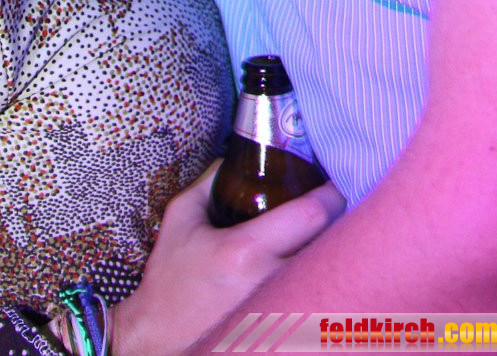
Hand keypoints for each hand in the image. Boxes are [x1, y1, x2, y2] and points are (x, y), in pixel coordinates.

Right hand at [114, 161, 345, 355]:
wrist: (160, 337)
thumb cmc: (169, 279)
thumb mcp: (180, 219)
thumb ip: (207, 183)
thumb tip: (232, 160)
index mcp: (246, 250)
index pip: (310, 216)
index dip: (329, 195)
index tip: (333, 183)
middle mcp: (269, 281)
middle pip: (328, 245)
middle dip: (335, 222)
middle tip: (333, 206)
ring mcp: (279, 310)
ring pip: (324, 273)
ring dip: (325, 252)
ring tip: (321, 236)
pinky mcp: (281, 328)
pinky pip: (311, 296)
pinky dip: (315, 280)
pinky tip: (309, 269)